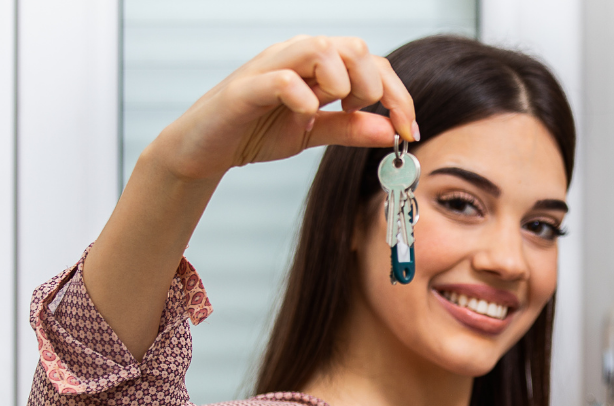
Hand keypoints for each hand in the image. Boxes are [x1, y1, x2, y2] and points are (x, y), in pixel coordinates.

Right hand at [82, 35, 415, 357]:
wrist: (204, 150)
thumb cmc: (255, 132)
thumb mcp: (312, 134)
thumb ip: (349, 129)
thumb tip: (389, 130)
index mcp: (318, 67)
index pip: (372, 63)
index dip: (398, 95)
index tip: (408, 130)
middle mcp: (297, 58)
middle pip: (354, 48)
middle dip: (375, 86)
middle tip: (369, 118)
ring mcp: (270, 68)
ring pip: (319, 49)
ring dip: (343, 80)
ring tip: (339, 108)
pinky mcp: (245, 89)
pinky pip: (280, 79)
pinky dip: (301, 94)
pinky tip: (309, 114)